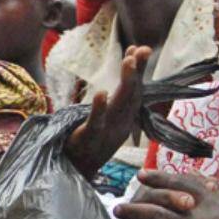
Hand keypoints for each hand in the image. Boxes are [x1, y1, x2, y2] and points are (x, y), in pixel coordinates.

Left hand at [64, 45, 150, 176]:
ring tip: (128, 61)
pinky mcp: (89, 139)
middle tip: (142, 49)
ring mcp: (106, 131)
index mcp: (125, 118)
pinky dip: (99, 108)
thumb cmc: (92, 141)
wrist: (77, 170)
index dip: (139, 70)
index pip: (135, 90)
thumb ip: (115, 97)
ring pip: (119, 104)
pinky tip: (101, 92)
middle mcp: (120, 124)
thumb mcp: (108, 118)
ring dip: (125, 82)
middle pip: (132, 94)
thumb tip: (121, 77)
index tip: (141, 48)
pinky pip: (96, 122)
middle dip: (137, 71)